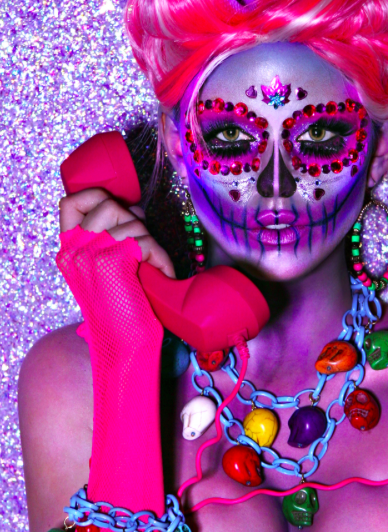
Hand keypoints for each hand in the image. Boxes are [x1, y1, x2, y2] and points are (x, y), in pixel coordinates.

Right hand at [57, 189, 167, 513]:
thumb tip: (134, 208)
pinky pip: (143, 240)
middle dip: (135, 220)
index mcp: (68, 250)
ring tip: (152, 267)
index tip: (122, 212)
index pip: (72, 200)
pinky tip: (160, 273)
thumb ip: (111, 239)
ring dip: (150, 241)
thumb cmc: (125, 311)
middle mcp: (71, 250)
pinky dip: (160, 255)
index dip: (98, 195)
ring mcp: (87, 254)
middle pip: (107, 203)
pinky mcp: (109, 262)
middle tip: (143, 250)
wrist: (125, 351)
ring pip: (129, 219)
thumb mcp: (109, 269)